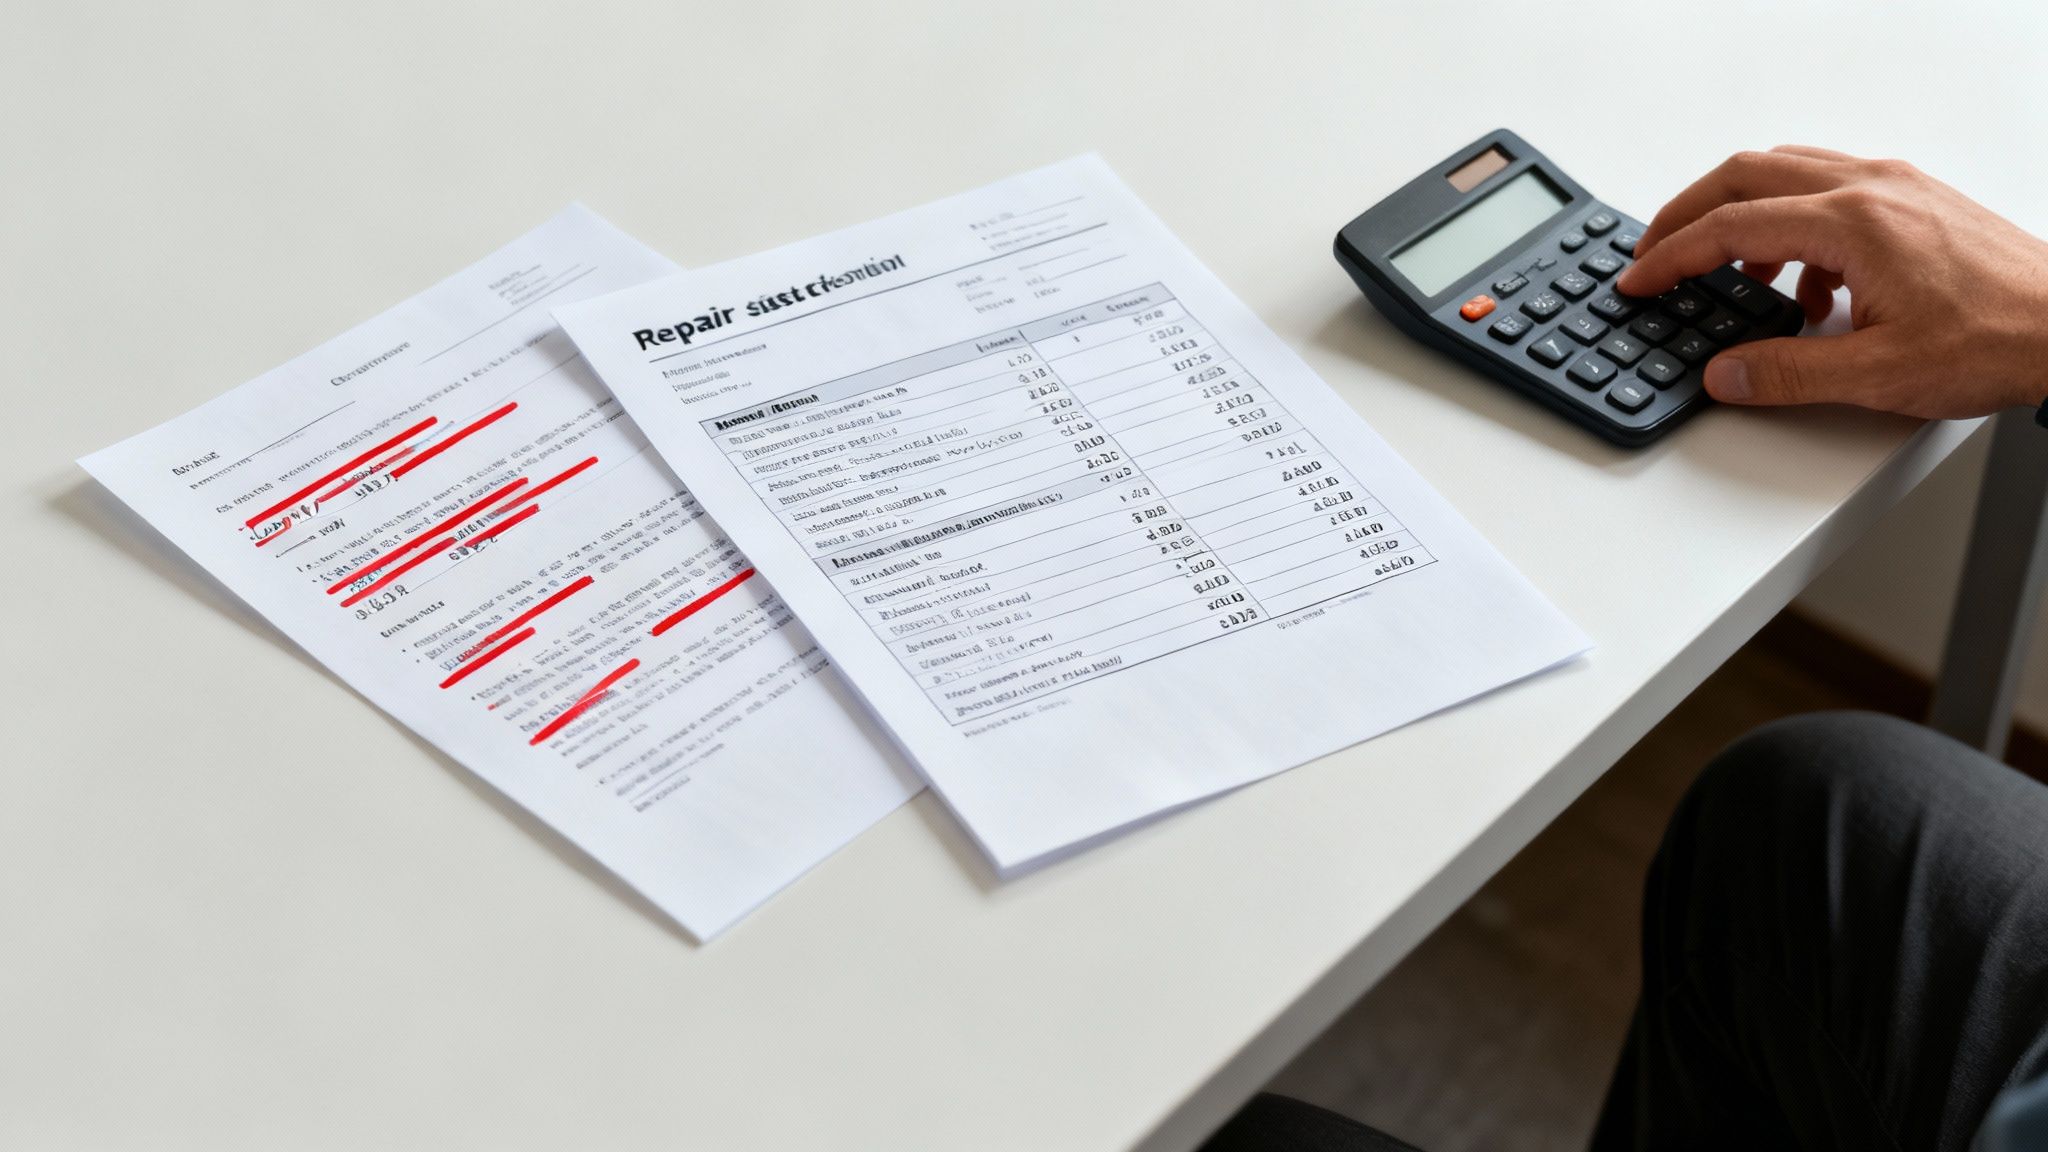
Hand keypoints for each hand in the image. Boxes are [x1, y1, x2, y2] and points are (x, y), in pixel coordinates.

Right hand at [1615, 147, 2047, 418]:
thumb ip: (1787, 374)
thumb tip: (1724, 373)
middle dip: (1686, 215)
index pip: (1731, 226)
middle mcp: (1872, 187)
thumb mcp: (1879, 376)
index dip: (1670, 256)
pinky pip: (1828, 189)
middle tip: (1652, 254)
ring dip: (1739, 214)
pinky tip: (1805, 287)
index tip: (1638, 281)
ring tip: (1723, 272)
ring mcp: (1896, 185)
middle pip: (1746, 174)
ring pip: (1786, 171)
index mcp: (1854, 222)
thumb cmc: (1999, 340)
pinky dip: (1791, 227)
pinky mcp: (1914, 198)